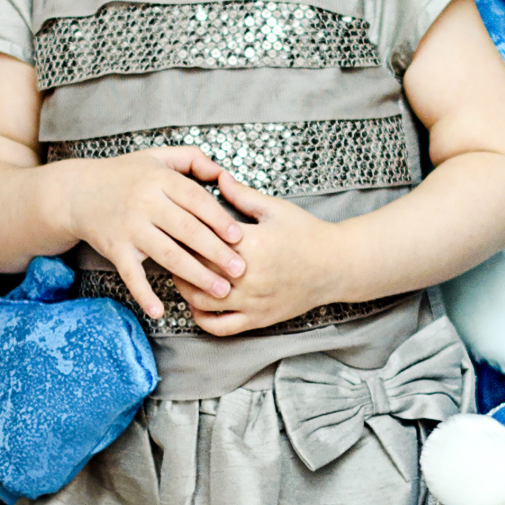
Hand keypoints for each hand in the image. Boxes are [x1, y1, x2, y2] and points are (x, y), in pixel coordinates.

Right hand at [58, 145, 245, 322]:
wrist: (77, 192)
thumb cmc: (125, 175)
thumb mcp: (158, 157)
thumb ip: (193, 159)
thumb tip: (224, 173)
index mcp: (159, 180)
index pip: (196, 200)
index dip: (218, 219)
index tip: (239, 237)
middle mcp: (145, 203)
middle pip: (187, 230)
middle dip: (216, 252)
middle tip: (240, 270)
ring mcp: (129, 228)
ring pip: (168, 255)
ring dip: (196, 275)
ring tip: (221, 290)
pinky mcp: (115, 249)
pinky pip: (132, 275)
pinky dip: (144, 294)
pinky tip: (160, 311)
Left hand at [174, 172, 352, 335]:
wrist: (337, 266)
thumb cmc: (308, 233)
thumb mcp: (276, 209)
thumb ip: (242, 195)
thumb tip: (217, 176)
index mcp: (251, 244)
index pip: (201, 241)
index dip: (182, 234)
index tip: (171, 226)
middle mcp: (249, 277)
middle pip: (196, 271)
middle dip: (178, 260)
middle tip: (168, 249)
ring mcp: (253, 302)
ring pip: (202, 301)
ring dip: (185, 289)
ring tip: (179, 275)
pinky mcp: (258, 319)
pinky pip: (221, 327)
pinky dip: (202, 318)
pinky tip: (196, 304)